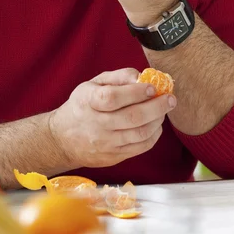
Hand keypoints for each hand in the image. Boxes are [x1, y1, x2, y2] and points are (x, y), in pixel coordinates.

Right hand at [49, 68, 176, 168]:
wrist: (63, 139)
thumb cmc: (82, 106)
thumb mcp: (93, 84)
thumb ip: (118, 77)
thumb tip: (141, 77)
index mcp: (88, 101)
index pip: (113, 98)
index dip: (135, 92)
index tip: (151, 87)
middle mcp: (96, 124)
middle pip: (132, 118)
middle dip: (156, 107)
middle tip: (170, 99)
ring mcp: (105, 143)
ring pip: (139, 134)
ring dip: (158, 121)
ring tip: (164, 110)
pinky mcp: (113, 157)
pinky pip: (140, 148)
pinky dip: (153, 136)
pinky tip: (156, 125)